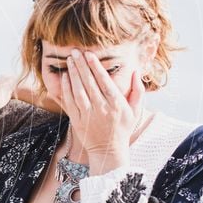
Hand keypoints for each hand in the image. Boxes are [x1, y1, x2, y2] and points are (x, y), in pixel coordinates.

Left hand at [47, 50, 143, 175]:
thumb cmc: (122, 127)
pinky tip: (65, 78)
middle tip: (75, 52)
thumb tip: (135, 72)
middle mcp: (102, 108)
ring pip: (78, 91)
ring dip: (73, 74)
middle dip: (81, 66)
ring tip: (69, 61)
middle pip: (89, 83)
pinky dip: (66, 89)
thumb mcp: (135, 110)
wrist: (108, 150)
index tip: (89, 54)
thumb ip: (138, 90)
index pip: (104, 81)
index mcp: (117, 104)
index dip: (96, 67)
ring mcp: (88, 115)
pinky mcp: (77, 121)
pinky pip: (70, 102)